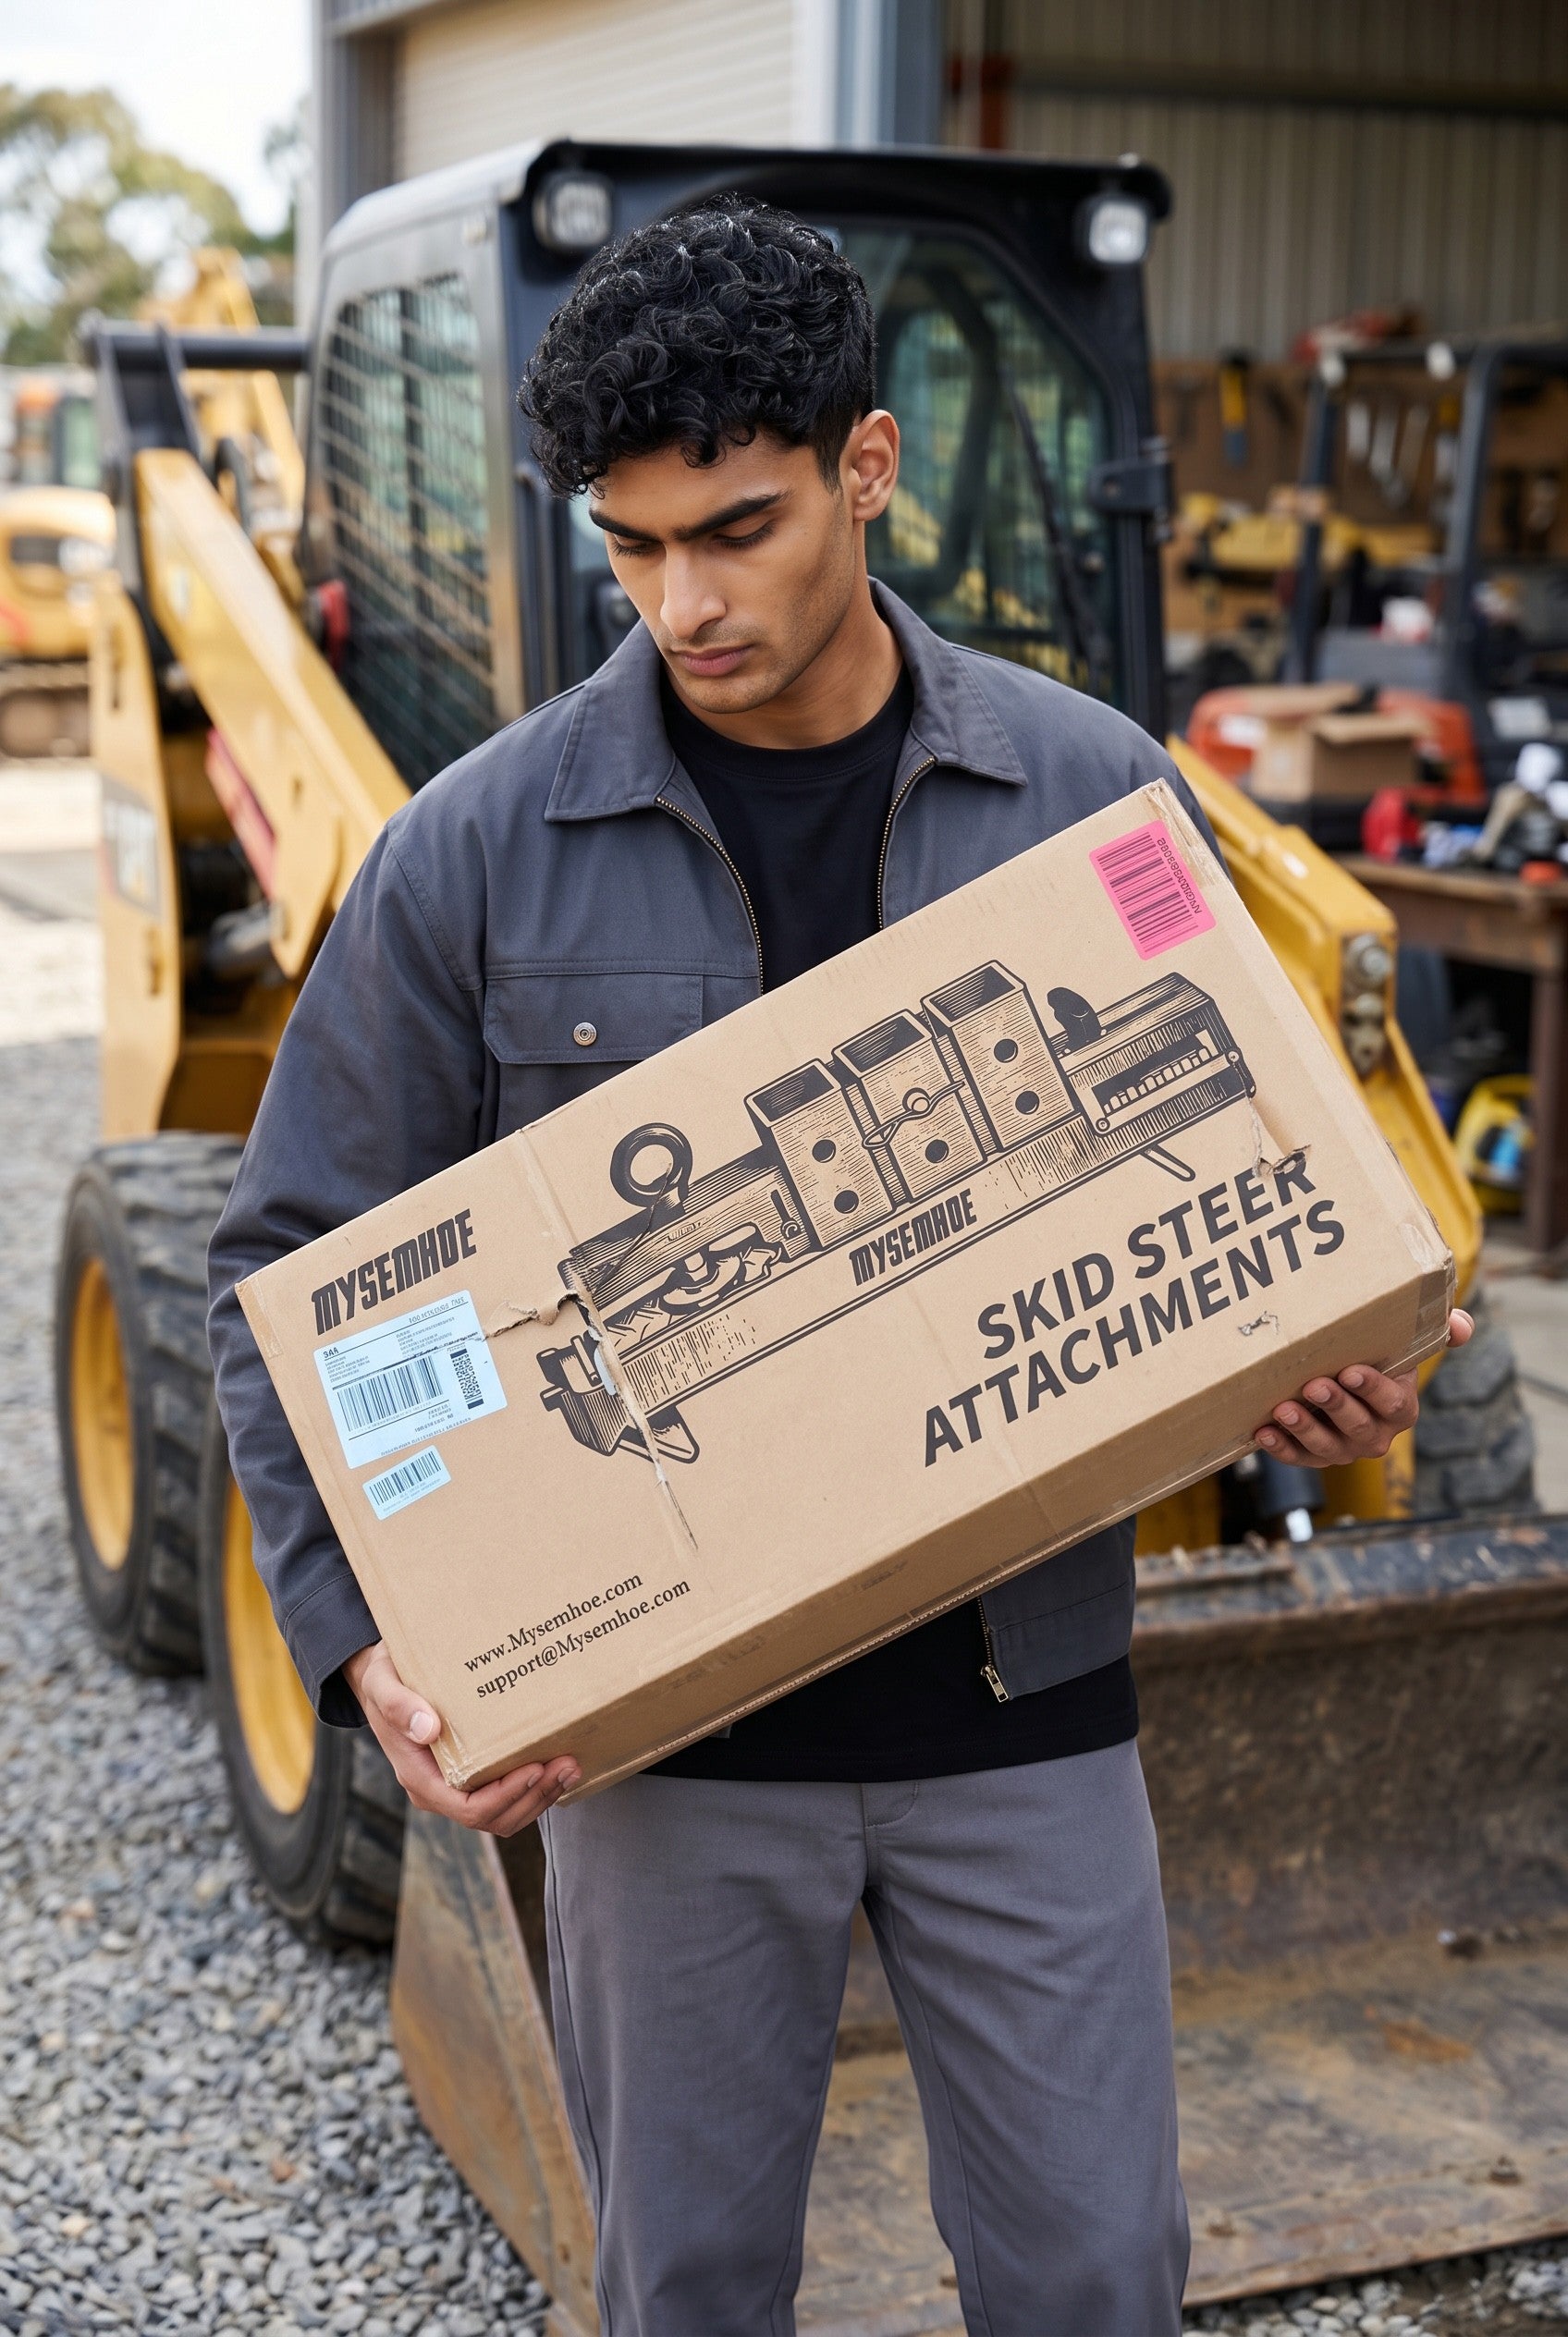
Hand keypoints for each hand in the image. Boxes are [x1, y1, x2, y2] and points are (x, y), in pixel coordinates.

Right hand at [344, 1640, 578, 1837]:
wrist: (382, 1679)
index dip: (506, 1795)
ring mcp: (456, 1787)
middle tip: (568, 1764)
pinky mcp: (472, 1776)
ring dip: (541, 1796)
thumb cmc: (383, 1679)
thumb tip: (429, 1729)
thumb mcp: (382, 1683)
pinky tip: (558, 1765)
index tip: (536, 1767)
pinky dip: (536, 1787)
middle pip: (494, 1817)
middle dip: (534, 1796)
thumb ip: (399, 1705)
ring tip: (571, 1766)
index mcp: (419, 1778)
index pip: (469, 1808)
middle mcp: (439, 1791)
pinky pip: (507, 1796)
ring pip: (505, 1813)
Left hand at [1254, 1307, 1473, 1468]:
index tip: (1350, 1371)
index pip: (1393, 1403)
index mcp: (1401, 1409)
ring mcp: (1343, 1450)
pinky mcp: (1313, 1456)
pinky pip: (1298, 1459)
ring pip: (1327, 1448)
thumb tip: (1462, 1327)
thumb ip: (1440, 1330)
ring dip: (1304, 1430)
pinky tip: (1263, 1432)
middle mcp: (1376, 1435)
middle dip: (1336, 1408)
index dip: (1372, 1389)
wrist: (1343, 1380)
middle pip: (1358, 1427)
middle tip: (1313, 1385)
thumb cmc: (1377, 1357)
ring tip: (1283, 1409)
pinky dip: (1280, 1449)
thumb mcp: (1408, 1342)